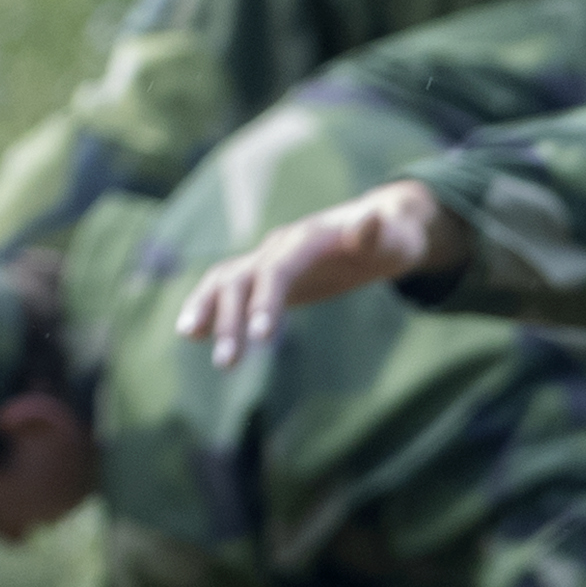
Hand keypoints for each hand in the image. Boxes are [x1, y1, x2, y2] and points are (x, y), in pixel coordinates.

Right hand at [179, 178, 464, 362]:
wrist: (383, 225)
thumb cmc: (394, 236)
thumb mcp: (397, 238)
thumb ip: (378, 234)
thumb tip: (371, 222)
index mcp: (307, 240)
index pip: (278, 270)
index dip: (267, 301)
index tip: (263, 338)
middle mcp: (280, 247)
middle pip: (242, 279)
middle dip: (230, 319)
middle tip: (227, 364)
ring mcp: (271, 259)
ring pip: (225, 280)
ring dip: (206, 308)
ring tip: (188, 338)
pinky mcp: (269, 276)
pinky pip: (231, 289)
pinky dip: (210, 306)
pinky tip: (193, 333)